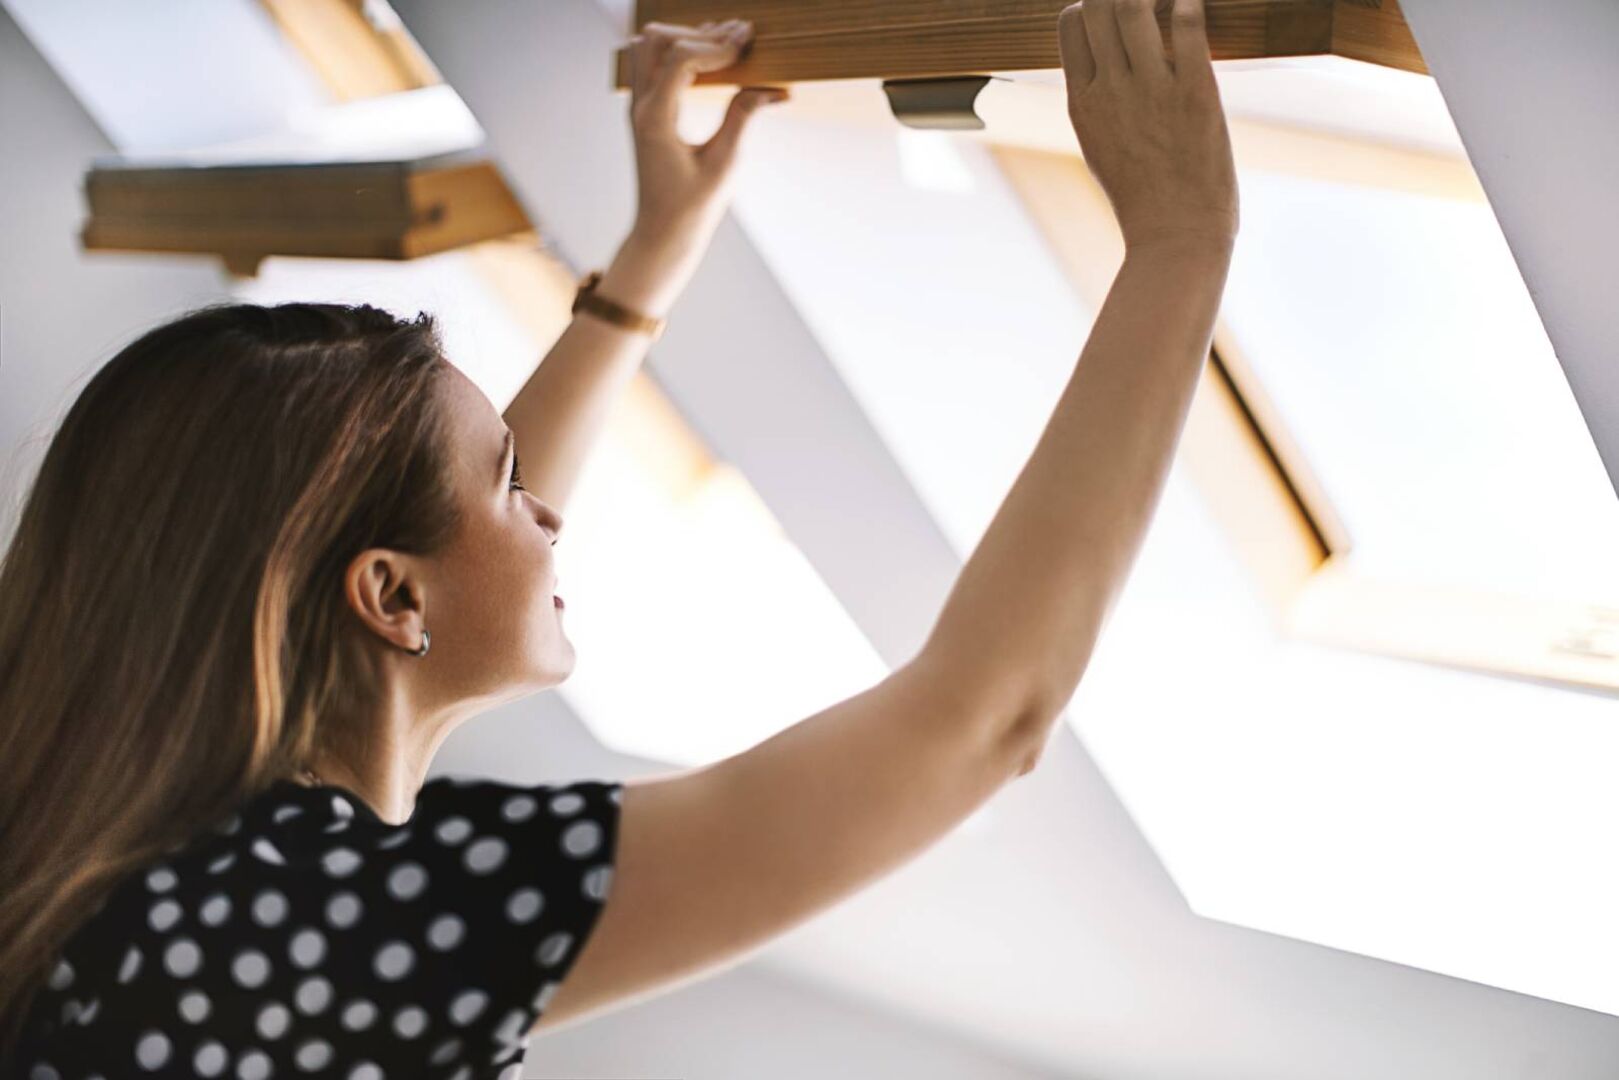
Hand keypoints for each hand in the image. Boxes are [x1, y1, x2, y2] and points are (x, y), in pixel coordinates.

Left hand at [624, 20, 788, 255]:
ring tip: (726, 42)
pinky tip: (709, 58)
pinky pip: (652, 64)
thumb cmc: (692, 208)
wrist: (662, 232)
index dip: (718, 45)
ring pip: (650, 45)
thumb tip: (772, 88)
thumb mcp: (724, 164)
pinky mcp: (645, 111)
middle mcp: (640, 107)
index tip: (748, 42)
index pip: (682, 58)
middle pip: (659, 39)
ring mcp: (638, 107)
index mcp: (656, 120)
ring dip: (686, 36)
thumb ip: (742, 118)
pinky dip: (678, 51)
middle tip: (740, 37)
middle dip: (701, 33)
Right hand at [1058, 0, 1238, 251]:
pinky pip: (1187, 23)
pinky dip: (1189, 3)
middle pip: (1099, 5)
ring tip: (1167, 2)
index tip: (1114, 11)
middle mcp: (1110, 89)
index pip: (1070, 24)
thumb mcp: (1102, 148)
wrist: (1176, 236)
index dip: (1091, 5)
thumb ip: (1099, 105)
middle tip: (1144, 2)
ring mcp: (1151, 87)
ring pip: (1135, 4)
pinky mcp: (1195, 89)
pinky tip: (1194, 4)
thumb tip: (1104, 74)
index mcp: (1082, 104)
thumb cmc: (1144, 200)